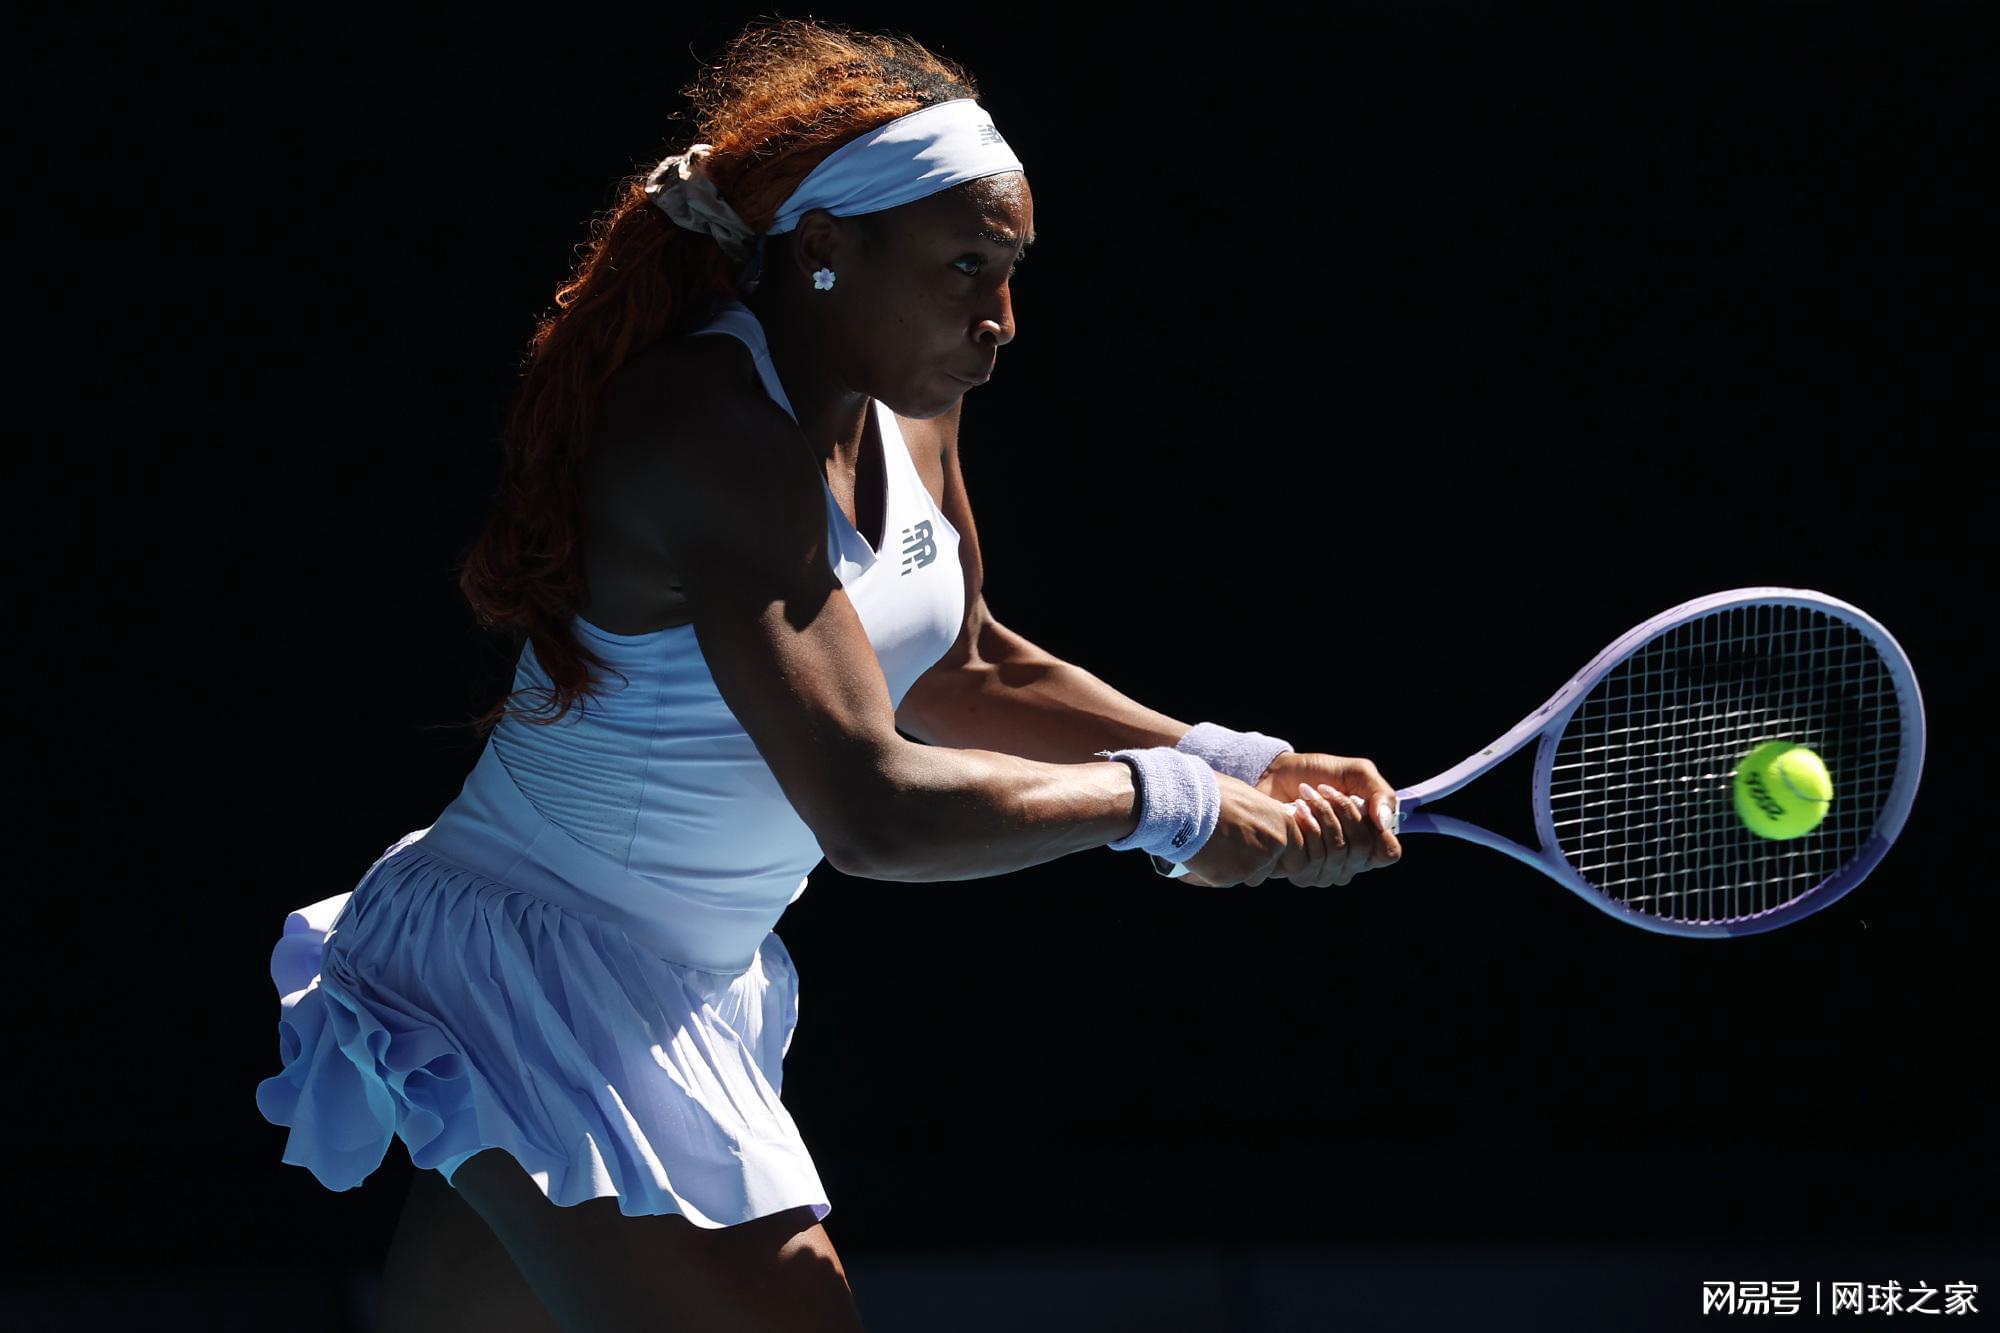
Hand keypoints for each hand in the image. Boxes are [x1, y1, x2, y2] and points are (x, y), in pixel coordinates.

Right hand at [1178, 774, 1308, 887]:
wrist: (1186, 803)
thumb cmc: (1213, 792)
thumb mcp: (1247, 798)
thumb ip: (1261, 816)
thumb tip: (1258, 823)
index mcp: (1283, 824)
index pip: (1299, 851)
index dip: (1281, 854)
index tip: (1266, 850)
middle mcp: (1274, 847)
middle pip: (1272, 868)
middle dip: (1258, 865)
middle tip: (1236, 852)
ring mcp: (1253, 865)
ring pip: (1250, 876)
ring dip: (1236, 869)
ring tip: (1215, 849)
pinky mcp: (1230, 878)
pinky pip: (1226, 879)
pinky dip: (1215, 871)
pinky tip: (1202, 854)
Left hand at [1254, 752, 1402, 876]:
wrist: (1275, 774)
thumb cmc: (1318, 774)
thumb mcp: (1356, 773)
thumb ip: (1380, 793)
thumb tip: (1384, 824)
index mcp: (1368, 840)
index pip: (1389, 853)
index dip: (1380, 831)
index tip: (1361, 803)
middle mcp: (1349, 861)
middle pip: (1363, 847)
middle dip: (1345, 810)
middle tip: (1325, 789)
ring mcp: (1326, 869)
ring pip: (1339, 851)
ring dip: (1323, 813)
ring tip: (1307, 794)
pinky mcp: (1300, 869)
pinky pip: (1315, 856)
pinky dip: (1307, 823)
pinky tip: (1296, 810)